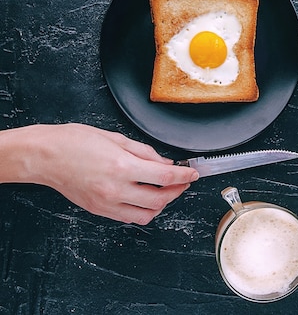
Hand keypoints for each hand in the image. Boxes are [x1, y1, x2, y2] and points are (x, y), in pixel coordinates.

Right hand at [0, 123, 198, 223]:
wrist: (44, 156)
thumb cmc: (73, 141)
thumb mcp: (116, 138)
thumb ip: (144, 152)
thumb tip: (164, 162)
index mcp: (123, 166)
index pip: (166, 176)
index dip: (185, 176)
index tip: (193, 173)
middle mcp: (116, 189)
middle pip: (160, 199)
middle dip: (178, 191)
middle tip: (183, 182)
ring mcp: (107, 203)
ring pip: (146, 214)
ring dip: (162, 204)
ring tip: (166, 191)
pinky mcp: (99, 210)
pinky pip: (129, 218)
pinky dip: (143, 210)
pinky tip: (146, 197)